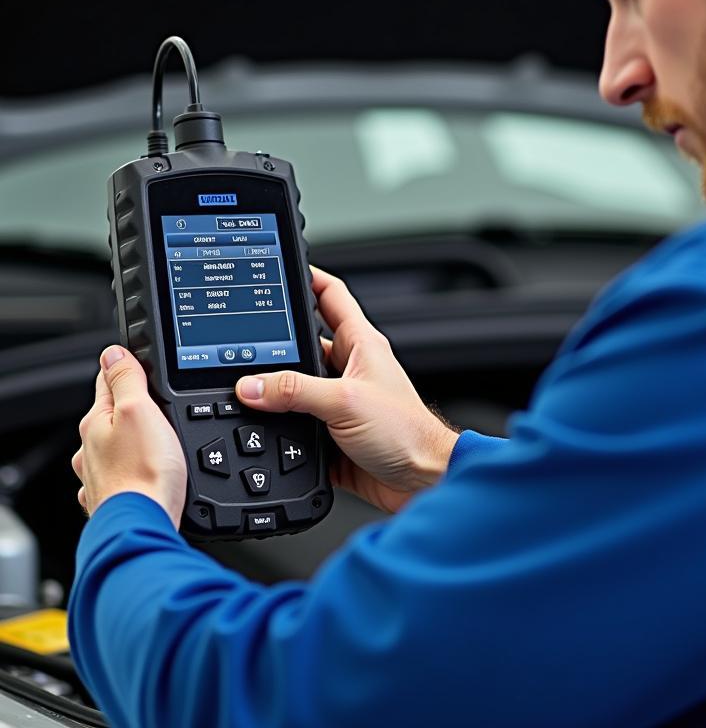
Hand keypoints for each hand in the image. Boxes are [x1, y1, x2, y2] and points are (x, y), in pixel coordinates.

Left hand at [72, 347, 186, 527]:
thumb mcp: (140, 409)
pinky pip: (124, 473)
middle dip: (135, 406)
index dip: (129, 368)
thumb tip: (113, 352)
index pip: (108, 380)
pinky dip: (135, 468)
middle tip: (162, 402)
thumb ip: (127, 378)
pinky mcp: (115, 497)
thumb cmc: (144, 473)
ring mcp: (101, 475)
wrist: (144, 525)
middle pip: (113, 414)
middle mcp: (91, 448)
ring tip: (159, 438)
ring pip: (117, 446)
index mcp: (96, 421)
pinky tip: (150, 470)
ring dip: (134, 439)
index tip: (142, 363)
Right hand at [235, 267, 458, 512]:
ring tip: (243, 390)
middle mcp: (350, 368)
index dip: (306, 276)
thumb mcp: (345, 402)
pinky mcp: (331, 434)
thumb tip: (252, 384)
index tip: (277, 268)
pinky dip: (278, 429)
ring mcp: (339, 401)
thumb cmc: (406, 433)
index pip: (330, 295)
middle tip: (239, 342)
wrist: (422, 482)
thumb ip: (296, 391)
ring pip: (294, 386)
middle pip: (302, 343)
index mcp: (361, 344)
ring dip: (273, 392)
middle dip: (272, 343)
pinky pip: (295, 424)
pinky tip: (262, 432)